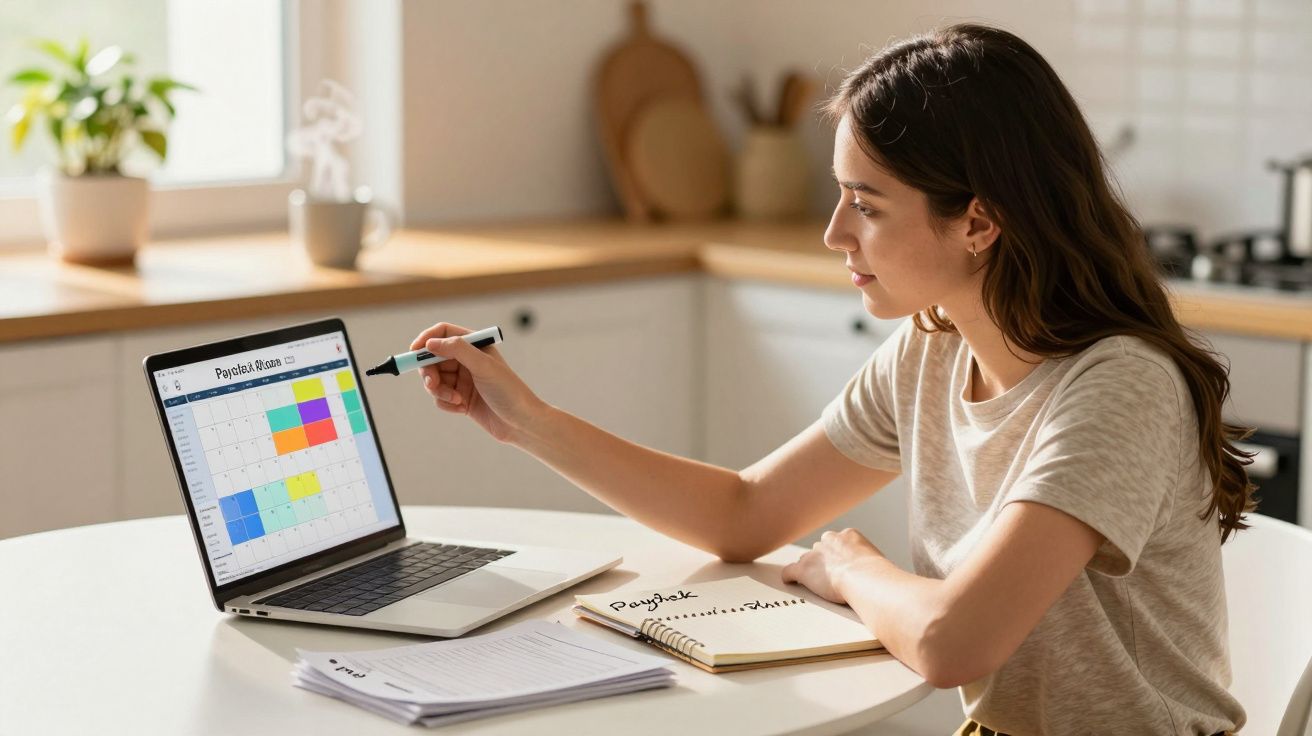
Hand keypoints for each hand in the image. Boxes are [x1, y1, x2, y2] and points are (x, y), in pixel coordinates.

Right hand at [409, 322, 545, 443]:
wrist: (521, 423)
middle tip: (432, 384)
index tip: (414, 351)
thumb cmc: (509, 391)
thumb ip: (457, 350)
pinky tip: (462, 408)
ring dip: (439, 390)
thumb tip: (430, 343)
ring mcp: (463, 380)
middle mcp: (467, 360)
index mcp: (475, 346)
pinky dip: (446, 403)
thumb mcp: (483, 366)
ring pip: (434, 379)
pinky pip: (440, 397)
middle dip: (429, 371)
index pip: (443, 333)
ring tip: (454, 399)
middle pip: (433, 358)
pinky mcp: (461, 398)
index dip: (426, 339)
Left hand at [781, 528, 885, 603]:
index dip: (839, 555)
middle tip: (831, 576)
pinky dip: (789, 576)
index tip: (842, 565)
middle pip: (821, 549)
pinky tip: (790, 581)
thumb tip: (875, 571)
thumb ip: (868, 561)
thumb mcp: (876, 559)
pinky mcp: (803, 569)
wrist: (864, 577)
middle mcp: (828, 540)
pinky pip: (790, 571)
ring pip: (806, 559)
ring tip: (815, 582)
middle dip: (824, 561)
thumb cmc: (876, 573)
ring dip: (810, 569)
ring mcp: (814, 554)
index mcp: (847, 535)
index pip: (838, 542)